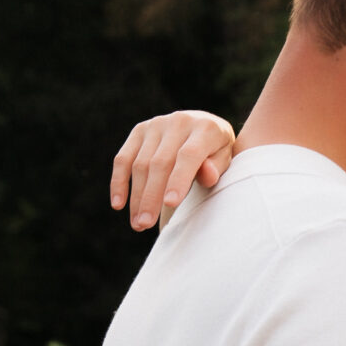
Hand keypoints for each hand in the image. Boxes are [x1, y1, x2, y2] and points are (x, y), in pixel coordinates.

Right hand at [110, 109, 237, 230]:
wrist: (204, 128)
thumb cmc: (217, 154)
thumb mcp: (226, 161)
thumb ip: (217, 168)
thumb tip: (208, 175)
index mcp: (205, 128)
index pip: (188, 155)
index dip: (178, 180)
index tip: (170, 204)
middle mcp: (179, 121)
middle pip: (160, 163)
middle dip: (151, 196)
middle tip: (145, 224)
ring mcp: (157, 124)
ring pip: (140, 164)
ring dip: (137, 197)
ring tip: (138, 224)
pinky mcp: (140, 130)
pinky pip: (123, 158)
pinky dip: (118, 182)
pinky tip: (118, 204)